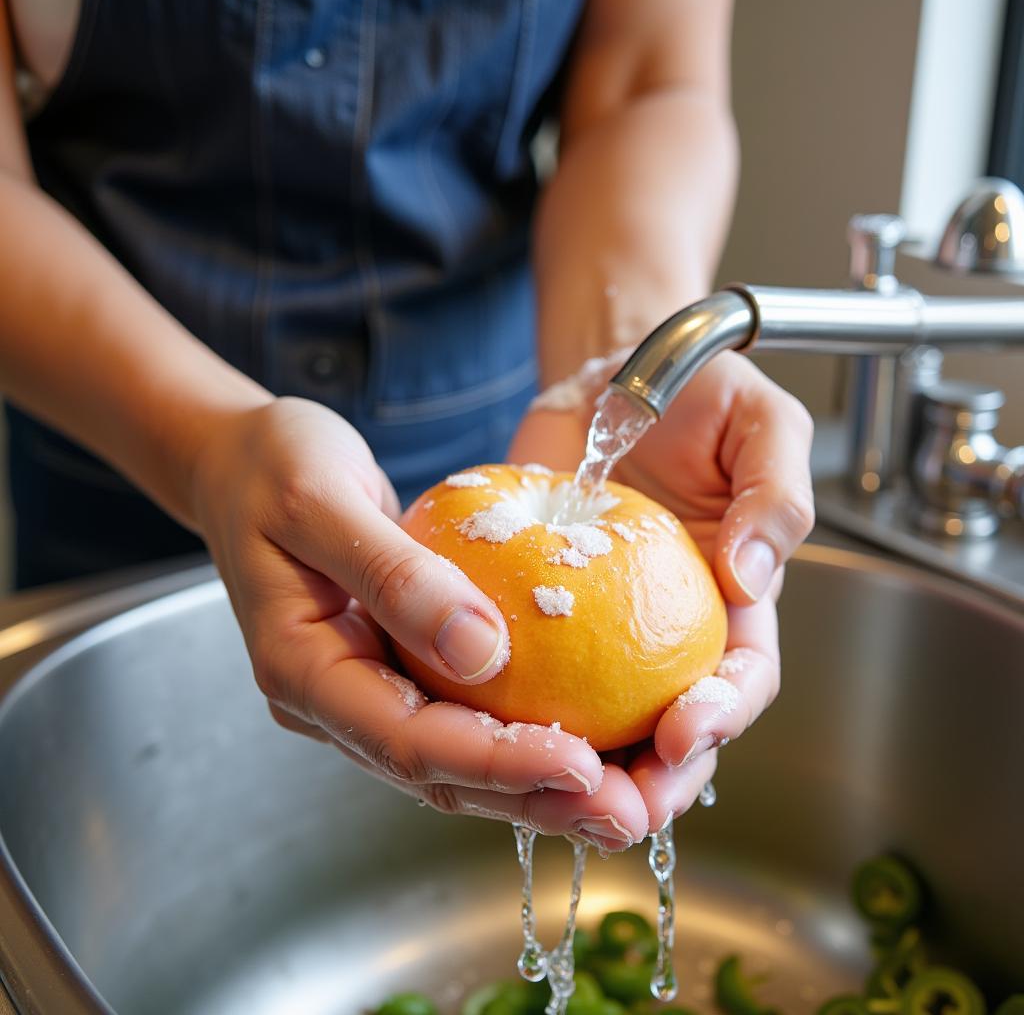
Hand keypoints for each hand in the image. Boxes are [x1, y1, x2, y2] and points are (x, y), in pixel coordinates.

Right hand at [191, 397, 648, 849]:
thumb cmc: (272, 467)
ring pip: (457, 764)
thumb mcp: (320, 500)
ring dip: (539, 787)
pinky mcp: (394, 670)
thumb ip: (393, 574)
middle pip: (441, 777)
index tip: (581, 764)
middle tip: (627, 814)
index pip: (407, 741)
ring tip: (624, 800)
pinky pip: (463, 720)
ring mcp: (364, 690)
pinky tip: (585, 739)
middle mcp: (333, 700)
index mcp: (302, 670)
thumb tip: (483, 650)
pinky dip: (523, 739)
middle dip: (535, 800)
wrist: (243, 463)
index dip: (496, 763)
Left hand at [509, 351, 814, 829]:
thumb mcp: (762, 424)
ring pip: (598, 719)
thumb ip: (775, 493)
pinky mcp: (543, 613)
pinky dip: (516, 707)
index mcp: (736, 601)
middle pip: (674, 731)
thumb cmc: (700, 397)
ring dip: (580, 767)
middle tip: (615, 809)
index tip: (682, 733)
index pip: (740, 679)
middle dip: (654, 782)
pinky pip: (529, 670)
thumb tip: (752, 572)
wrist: (618, 378)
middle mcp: (671, 629)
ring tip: (546, 793)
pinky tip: (486, 726)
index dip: (720, 717)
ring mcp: (604, 627)